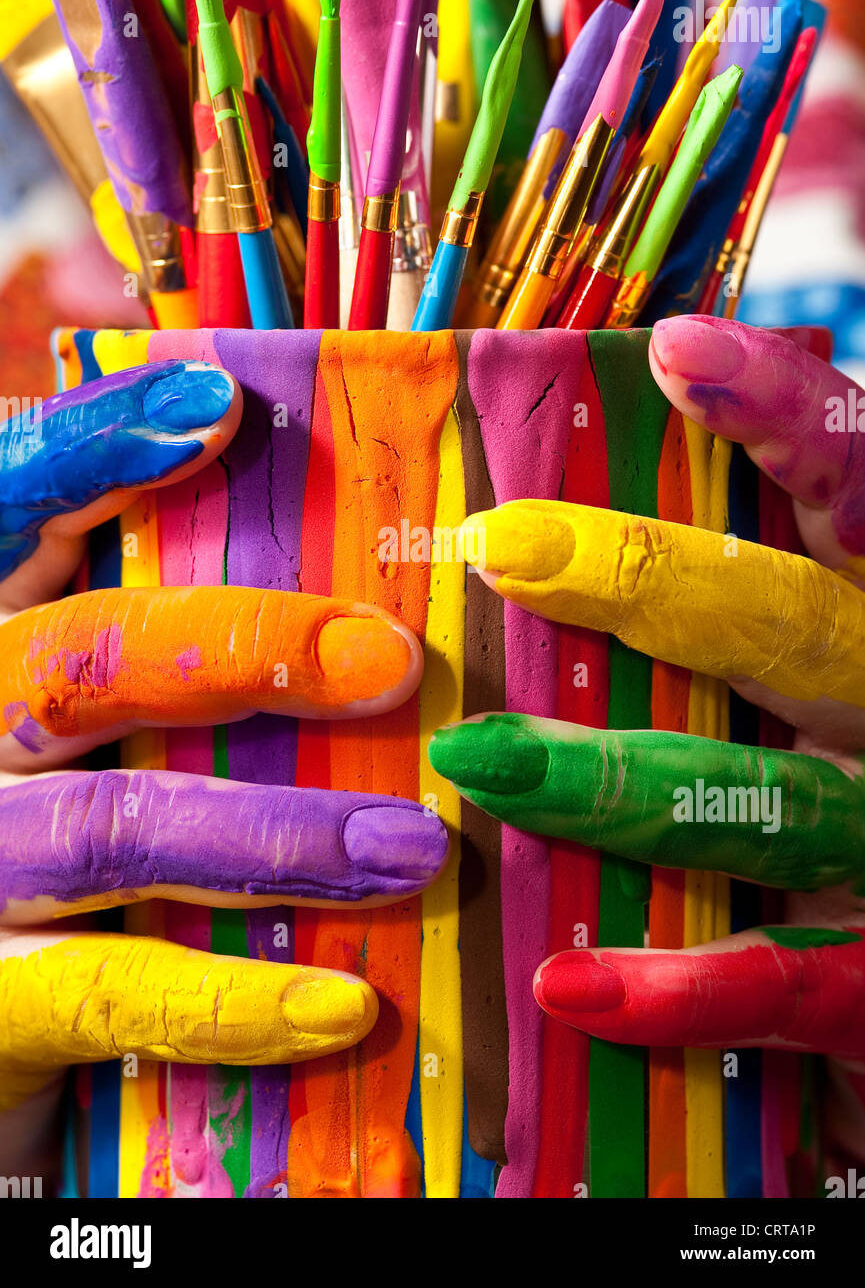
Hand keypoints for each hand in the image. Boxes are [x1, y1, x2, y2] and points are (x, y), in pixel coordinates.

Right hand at [0, 360, 444, 1181]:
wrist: (8, 1000)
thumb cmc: (59, 822)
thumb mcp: (95, 694)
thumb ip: (140, 575)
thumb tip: (231, 414)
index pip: (3, 508)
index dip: (88, 449)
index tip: (220, 404)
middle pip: (73, 666)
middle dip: (234, 650)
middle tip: (388, 662)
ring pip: (105, 829)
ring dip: (275, 838)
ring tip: (414, 850)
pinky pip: (112, 998)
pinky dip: (234, 1004)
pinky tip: (347, 1007)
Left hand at [430, 317, 864, 1164]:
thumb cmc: (854, 741)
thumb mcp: (827, 646)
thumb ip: (740, 587)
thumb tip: (624, 434)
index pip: (862, 487)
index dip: (790, 413)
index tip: (679, 347)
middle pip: (793, 625)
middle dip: (654, 581)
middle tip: (503, 545)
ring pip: (766, 802)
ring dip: (614, 782)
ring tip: (478, 759)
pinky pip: (790, 988)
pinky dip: (685, 991)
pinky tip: (568, 986)